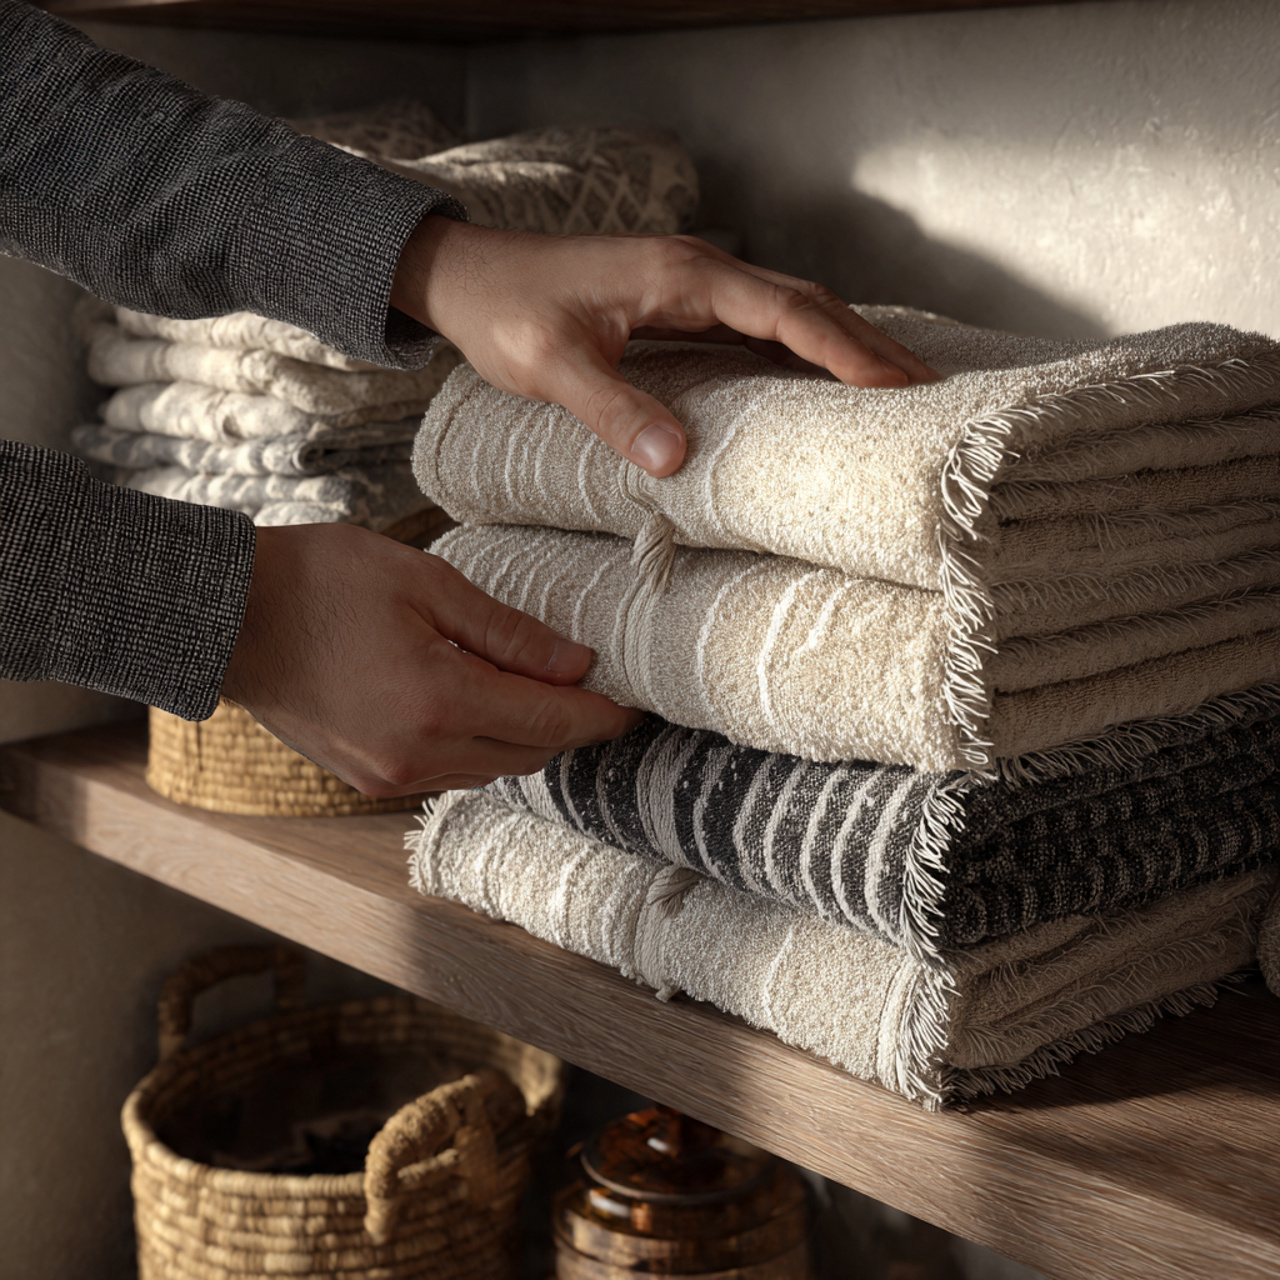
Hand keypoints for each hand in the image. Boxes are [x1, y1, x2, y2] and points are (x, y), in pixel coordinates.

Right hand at [220, 523, 641, 794]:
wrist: (226, 618)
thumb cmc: (320, 581)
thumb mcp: (426, 584)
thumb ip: (509, 631)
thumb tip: (577, 664)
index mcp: (440, 701)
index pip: (552, 722)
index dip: (602, 715)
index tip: (635, 707)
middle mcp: (419, 754)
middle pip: (529, 753)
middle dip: (568, 724)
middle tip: (594, 689)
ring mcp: (389, 776)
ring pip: (492, 768)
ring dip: (525, 736)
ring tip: (539, 690)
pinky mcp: (368, 778)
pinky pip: (451, 772)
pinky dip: (481, 745)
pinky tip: (481, 705)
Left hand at [390, 220, 939, 477]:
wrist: (469, 275)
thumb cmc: (505, 311)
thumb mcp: (551, 364)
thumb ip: (612, 407)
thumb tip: (675, 461)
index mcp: (681, 275)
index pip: (785, 311)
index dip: (845, 349)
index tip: (898, 385)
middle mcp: (699, 271)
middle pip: (807, 305)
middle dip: (869, 346)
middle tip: (928, 391)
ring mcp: (693, 285)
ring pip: (790, 312)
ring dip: (845, 345)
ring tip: (897, 389)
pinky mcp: (681, 305)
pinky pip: (760, 325)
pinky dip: (803, 349)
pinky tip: (822, 381)